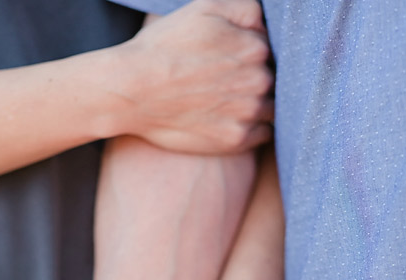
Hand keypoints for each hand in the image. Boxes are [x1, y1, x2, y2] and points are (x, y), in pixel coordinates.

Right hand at [120, 0, 273, 152]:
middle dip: (255, 80)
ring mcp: (249, 112)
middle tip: (225, 83)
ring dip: (258, 105)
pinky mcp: (235, 139)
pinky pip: (262, 135)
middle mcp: (259, 79)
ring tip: (228, 103)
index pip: (271, 50)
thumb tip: (265, 24)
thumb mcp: (204, 8)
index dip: (251, 54)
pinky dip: (251, 128)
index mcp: (256, 46)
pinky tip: (227, 121)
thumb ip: (246, 9)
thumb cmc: (162, 47)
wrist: (130, 91)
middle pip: (274, 80)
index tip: (229, 61)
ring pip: (272, 108)